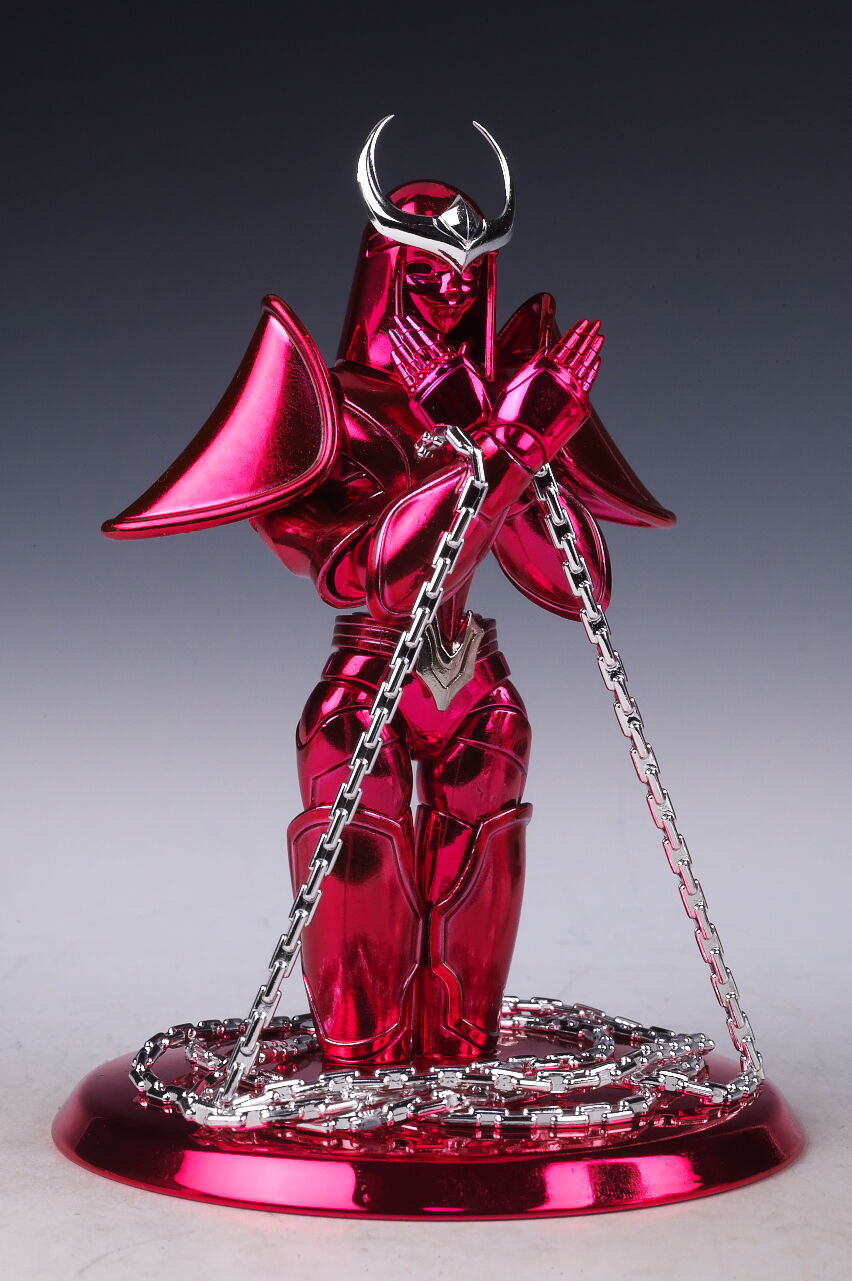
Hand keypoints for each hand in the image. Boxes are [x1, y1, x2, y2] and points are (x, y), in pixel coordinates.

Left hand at [388, 314, 490, 433]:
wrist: (473, 428)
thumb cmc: (479, 406)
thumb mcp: (476, 377)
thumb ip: (465, 359)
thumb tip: (465, 344)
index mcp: (451, 363)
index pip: (430, 341)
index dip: (418, 329)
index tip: (410, 319)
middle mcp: (438, 371)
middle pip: (417, 346)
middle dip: (405, 332)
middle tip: (395, 320)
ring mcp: (427, 383)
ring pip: (410, 358)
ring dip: (399, 344)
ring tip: (392, 332)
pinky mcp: (419, 397)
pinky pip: (406, 377)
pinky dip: (400, 365)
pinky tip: (393, 354)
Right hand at [488, 319, 604, 470]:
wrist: (520, 445)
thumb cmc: (510, 419)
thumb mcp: (516, 385)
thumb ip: (533, 367)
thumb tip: (544, 353)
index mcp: (546, 367)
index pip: (566, 344)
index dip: (575, 332)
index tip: (583, 323)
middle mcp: (563, 376)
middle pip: (580, 351)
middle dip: (588, 336)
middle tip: (597, 325)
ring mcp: (574, 390)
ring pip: (587, 364)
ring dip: (593, 350)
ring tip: (600, 339)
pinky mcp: (580, 406)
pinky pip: (588, 382)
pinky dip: (593, 370)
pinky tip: (597, 363)